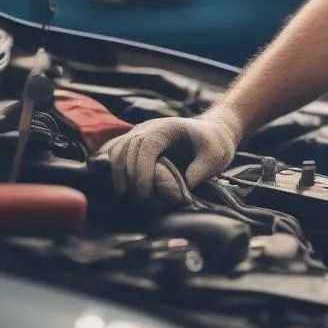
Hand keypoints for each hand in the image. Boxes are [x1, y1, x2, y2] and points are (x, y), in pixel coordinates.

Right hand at [97, 107, 244, 199]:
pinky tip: (116, 183)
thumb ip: (199, 173)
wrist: (212, 132)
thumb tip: (180, 192)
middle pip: (128, 148)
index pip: (146, 144)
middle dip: (129, 175)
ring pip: (118, 149)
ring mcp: (140, 133)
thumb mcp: (215, 157)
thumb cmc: (214, 144)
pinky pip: (116, 151)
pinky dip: (112, 166)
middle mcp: (149, 127)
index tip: (145, 193)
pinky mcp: (135, 143)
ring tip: (127, 195)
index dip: (142, 169)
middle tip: (140, 199)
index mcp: (168, 127)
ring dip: (118, 173)